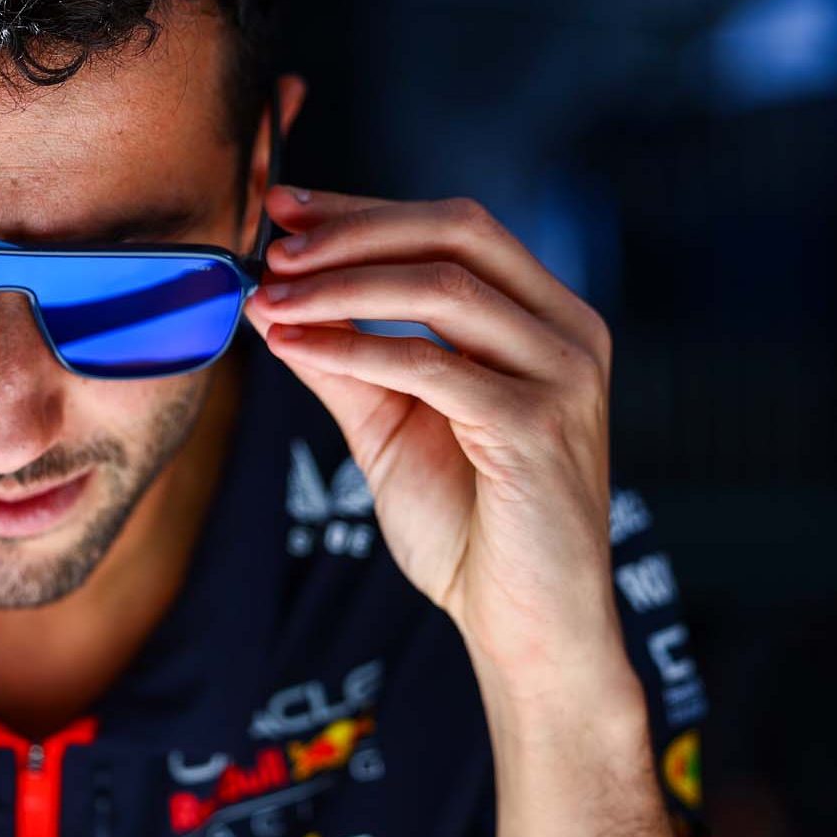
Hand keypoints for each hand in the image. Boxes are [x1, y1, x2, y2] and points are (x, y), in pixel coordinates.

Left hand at [244, 188, 627, 688]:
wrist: (527, 628)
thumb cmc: (472, 529)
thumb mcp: (391, 424)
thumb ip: (343, 358)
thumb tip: (269, 297)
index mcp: (544, 318)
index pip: (455, 227)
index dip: (364, 208)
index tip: (283, 208)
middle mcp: (567, 331)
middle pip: (457, 232)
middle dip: (354, 229)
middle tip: (274, 247)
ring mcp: (562, 375)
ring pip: (443, 288)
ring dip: (341, 285)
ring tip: (270, 298)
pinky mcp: (538, 426)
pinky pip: (429, 365)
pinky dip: (352, 346)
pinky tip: (294, 347)